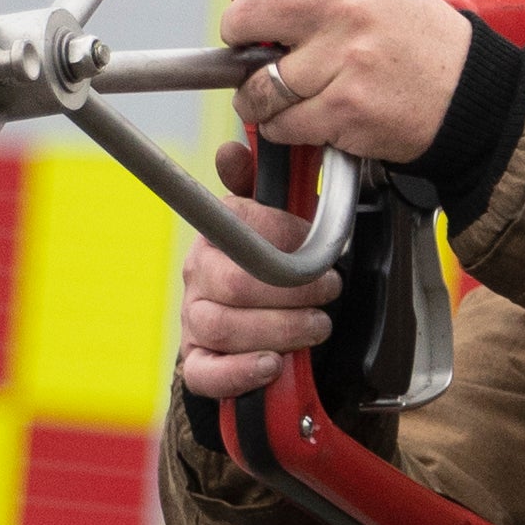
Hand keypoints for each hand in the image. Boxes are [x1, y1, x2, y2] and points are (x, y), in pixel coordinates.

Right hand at [173, 178, 339, 399]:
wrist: (266, 320)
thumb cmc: (275, 266)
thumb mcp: (279, 223)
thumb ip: (260, 186)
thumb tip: (230, 152)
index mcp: (216, 236)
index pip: (239, 224)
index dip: (286, 234)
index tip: (322, 247)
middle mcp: (199, 276)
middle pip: (234, 283)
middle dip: (294, 290)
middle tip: (329, 291)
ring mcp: (195, 320)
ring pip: (224, 327)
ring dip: (281, 329)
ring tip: (317, 326)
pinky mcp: (199, 362)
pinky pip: (205, 373)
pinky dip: (240, 372)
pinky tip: (272, 365)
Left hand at [218, 0, 470, 168]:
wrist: (473, 97)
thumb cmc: (423, 44)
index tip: (264, 2)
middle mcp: (348, 8)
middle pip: (247, 17)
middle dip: (240, 40)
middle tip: (258, 52)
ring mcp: (345, 60)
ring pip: (257, 80)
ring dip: (256, 94)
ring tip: (277, 94)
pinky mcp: (344, 108)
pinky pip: (280, 121)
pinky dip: (282, 126)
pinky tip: (304, 118)